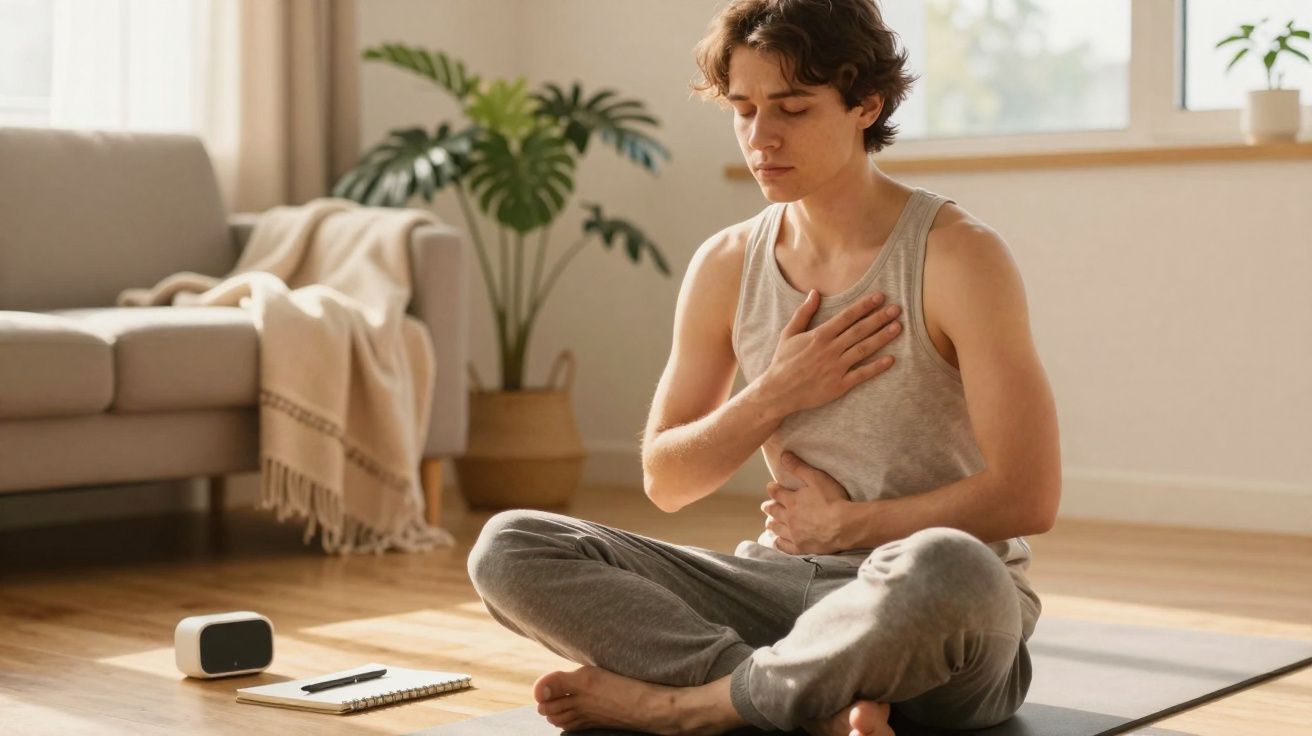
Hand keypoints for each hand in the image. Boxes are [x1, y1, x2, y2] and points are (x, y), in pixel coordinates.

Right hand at [759, 289, 902, 415]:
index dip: (864, 306)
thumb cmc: (783, 361)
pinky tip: (891, 359)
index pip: (847, 317)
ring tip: (898, 327)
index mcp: (819, 336)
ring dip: (882, 338)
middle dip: (879, 318)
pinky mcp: (839, 385)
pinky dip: (876, 367)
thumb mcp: (788, 334)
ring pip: (864, 349)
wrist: (778, 392)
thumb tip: (814, 292)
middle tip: (897, 309)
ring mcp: (836, 368)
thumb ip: (803, 313)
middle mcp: (830, 350)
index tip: (879, 297)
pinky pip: (861, 374)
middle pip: (860, 330)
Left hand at [760, 451, 852, 554]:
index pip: (776, 493)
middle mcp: (789, 518)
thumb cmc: (832, 500)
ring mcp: (794, 534)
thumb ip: (799, 467)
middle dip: (769, 508)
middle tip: (766, 507)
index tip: (771, 487)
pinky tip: (777, 542)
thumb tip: (783, 456)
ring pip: (777, 529)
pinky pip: (785, 547)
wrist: (845, 526)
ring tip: (769, 523)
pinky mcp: (801, 548)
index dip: (772, 489)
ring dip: (772, 525)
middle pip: (774, 512)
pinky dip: (779, 543)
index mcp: (792, 500)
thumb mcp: (816, 478)